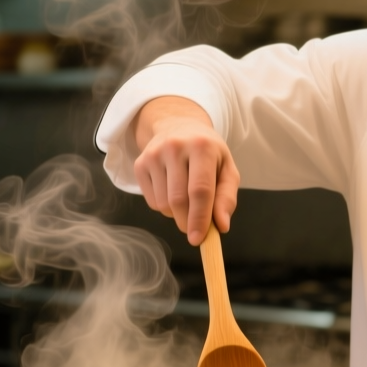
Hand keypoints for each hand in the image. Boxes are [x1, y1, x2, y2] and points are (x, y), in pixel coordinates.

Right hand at [133, 96, 239, 245]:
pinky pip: (151, 201)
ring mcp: (153, 154)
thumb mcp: (226, 169)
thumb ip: (227, 198)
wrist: (179, 127)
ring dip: (177, 214)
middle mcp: (175, 146)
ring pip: (163, 204)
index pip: (200, 190)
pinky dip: (164, 207)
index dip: (199, 218)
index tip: (199, 240)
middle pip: (178, 200)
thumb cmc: (208, 154)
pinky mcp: (140, 164)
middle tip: (195, 230)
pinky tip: (172, 191)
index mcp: (202, 146)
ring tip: (187, 200)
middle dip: (187, 222)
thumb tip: (221, 226)